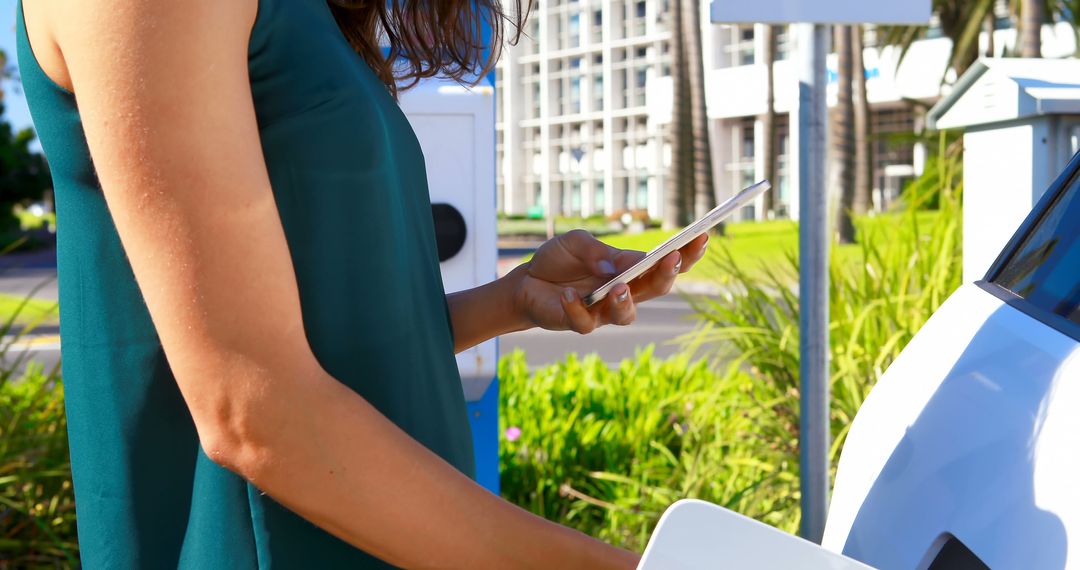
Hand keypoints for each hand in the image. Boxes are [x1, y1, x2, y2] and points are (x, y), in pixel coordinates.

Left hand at [511, 229, 709, 333]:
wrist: (526, 282)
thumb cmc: (559, 260)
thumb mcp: (578, 243)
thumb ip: (600, 251)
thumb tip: (624, 264)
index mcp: (632, 269)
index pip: (666, 263)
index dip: (687, 254)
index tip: (702, 237)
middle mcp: (625, 293)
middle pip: (656, 290)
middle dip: (667, 275)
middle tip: (671, 259)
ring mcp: (603, 311)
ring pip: (626, 315)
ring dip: (625, 301)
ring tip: (619, 287)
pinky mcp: (579, 323)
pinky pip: (583, 322)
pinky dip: (575, 307)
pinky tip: (567, 294)